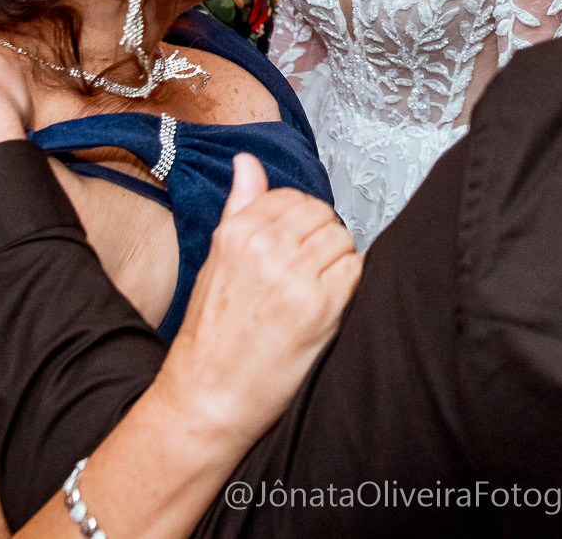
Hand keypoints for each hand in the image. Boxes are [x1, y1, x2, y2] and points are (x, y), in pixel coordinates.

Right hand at [154, 155, 360, 446]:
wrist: (207, 399)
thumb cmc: (210, 337)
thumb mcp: (215, 262)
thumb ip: (239, 207)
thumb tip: (247, 162)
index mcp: (237, 232)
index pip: (292, 198)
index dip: (299, 223)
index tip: (293, 247)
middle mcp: (264, 247)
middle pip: (322, 214)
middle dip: (321, 238)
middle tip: (307, 271)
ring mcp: (293, 276)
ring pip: (342, 239)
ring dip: (336, 261)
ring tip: (314, 289)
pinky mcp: (319, 307)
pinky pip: (354, 270)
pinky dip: (348, 284)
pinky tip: (326, 304)